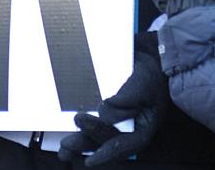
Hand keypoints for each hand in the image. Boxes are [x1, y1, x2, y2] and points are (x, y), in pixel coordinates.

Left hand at [59, 31, 167, 165]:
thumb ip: (126, 100)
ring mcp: (116, 120)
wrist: (147, 55)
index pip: (127, 145)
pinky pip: (92, 122)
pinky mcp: (105, 111)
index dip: (109, 154)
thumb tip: (104, 113)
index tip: (91, 160)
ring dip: (81, 143)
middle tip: (69, 142)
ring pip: (97, 137)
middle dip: (87, 143)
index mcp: (143, 126)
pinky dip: (80, 129)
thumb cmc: (150, 72)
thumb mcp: (143, 83)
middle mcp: (129, 127)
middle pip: (107, 142)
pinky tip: (64, 134)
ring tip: (64, 149)